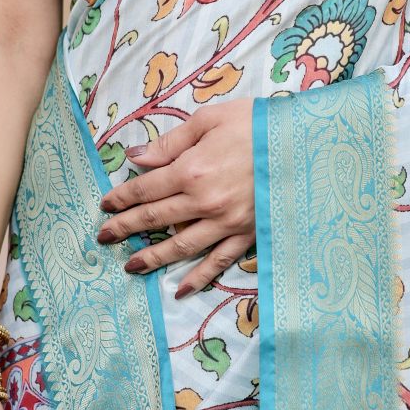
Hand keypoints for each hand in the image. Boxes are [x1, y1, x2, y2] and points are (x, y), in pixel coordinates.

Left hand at [98, 99, 255, 296]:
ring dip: (153, 258)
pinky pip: (219, 260)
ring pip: (181, 247)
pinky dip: (199, 277)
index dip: (122, 198)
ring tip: (131, 266)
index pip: (145, 189)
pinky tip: (182, 288)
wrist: (305, 142)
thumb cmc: (257, 124)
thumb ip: (171, 143)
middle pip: (156, 219)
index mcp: (191, 171)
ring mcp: (226, 223)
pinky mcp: (248, 234)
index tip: (105, 206)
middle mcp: (204, 202)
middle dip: (126, 228)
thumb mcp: (210, 120)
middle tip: (104, 237)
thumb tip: (136, 158)